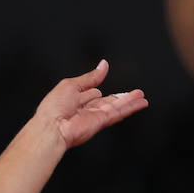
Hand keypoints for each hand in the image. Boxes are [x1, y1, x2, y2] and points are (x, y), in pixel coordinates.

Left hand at [33, 59, 148, 148]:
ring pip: (116, 107)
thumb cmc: (53, 108)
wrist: (52, 127)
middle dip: (120, 97)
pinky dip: (130, 107)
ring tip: (142, 96)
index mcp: (74, 99)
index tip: (104, 80)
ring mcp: (94, 116)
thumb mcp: (71, 84)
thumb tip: (103, 65)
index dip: (96, 86)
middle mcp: (85, 109)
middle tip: (134, 92)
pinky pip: (118, 113)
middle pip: (107, 101)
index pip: (91, 92)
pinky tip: (139, 102)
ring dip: (130, 101)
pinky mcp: (101, 122)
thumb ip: (91, 77)